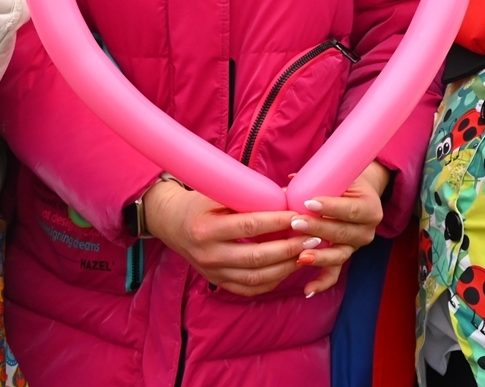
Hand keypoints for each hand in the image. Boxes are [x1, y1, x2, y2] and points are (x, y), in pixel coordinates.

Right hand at [143, 181, 312, 296]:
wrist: (172, 223)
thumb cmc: (200, 203)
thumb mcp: (218, 194)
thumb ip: (250, 198)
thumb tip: (290, 195)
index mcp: (206, 228)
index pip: (249, 227)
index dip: (278, 222)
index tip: (300, 216)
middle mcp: (209, 255)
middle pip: (257, 257)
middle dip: (289, 248)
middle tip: (312, 238)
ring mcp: (213, 273)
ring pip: (257, 277)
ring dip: (286, 267)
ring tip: (307, 253)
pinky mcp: (218, 283)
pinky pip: (250, 288)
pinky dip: (273, 281)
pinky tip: (289, 268)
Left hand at [290, 162, 389, 297]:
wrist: (359, 195)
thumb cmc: (346, 183)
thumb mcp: (339, 178)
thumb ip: (317, 181)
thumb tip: (287, 186)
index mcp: (370, 208)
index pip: (350, 209)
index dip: (331, 207)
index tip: (309, 202)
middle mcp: (366, 231)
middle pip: (342, 233)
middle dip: (318, 229)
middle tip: (296, 223)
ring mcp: (355, 247)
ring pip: (338, 254)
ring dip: (318, 256)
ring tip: (300, 256)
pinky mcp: (344, 257)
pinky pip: (334, 273)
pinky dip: (321, 282)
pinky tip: (308, 291)